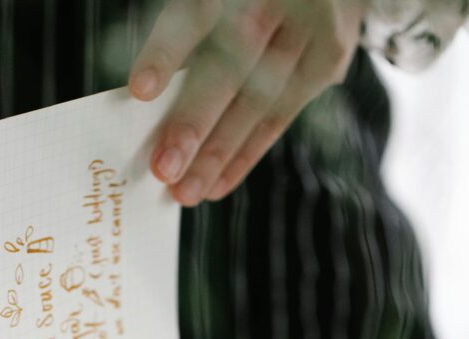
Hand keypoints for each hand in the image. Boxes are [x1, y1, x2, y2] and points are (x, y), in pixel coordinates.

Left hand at [129, 0, 364, 205]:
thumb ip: (188, 30)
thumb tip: (145, 100)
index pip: (197, 14)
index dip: (167, 51)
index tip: (140, 91)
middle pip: (232, 66)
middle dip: (195, 122)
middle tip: (163, 168)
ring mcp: (312, 27)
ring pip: (259, 100)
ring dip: (218, 153)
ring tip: (184, 191)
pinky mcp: (329, 57)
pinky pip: (281, 115)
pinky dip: (245, 154)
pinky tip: (216, 185)